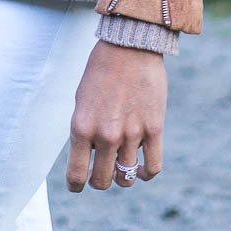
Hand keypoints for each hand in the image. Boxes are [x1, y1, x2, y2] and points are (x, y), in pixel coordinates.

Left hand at [65, 39, 166, 192]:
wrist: (129, 44)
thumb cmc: (101, 69)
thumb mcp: (81, 100)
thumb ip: (84, 130)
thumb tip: (89, 156)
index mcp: (82, 127)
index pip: (76, 175)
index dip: (76, 185)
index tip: (78, 184)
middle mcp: (106, 135)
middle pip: (102, 181)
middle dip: (99, 180)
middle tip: (100, 172)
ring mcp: (132, 134)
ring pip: (126, 178)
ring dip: (122, 176)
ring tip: (120, 167)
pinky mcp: (154, 128)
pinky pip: (152, 167)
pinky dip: (146, 174)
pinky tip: (141, 167)